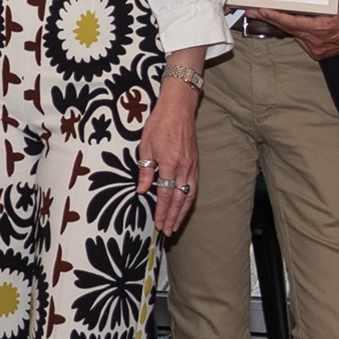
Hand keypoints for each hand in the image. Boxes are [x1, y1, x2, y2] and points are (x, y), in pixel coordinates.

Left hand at [137, 78, 200, 236]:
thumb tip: (142, 190)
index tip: (159, 224)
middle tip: (168, 231)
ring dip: (182, 212)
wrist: (179, 107)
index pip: (165, 194)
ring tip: (176, 225)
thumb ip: (146, 170)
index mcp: (170, 164)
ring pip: (189, 195)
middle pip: (179, 199)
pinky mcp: (195, 163)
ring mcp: (192, 166)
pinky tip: (184, 206)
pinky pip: (193, 186)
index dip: (162, 212)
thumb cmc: (160, 123)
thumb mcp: (145, 146)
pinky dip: (189, 199)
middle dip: (173, 217)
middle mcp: (184, 167)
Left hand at [253, 0, 338, 59]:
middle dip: (268, 18)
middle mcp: (316, 41)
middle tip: (251, 10)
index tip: (262, 10)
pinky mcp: (316, 51)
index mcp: (323, 29)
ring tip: (262, 13)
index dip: (276, 16)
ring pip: (292, 34)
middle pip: (287, 28)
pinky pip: (299, 38)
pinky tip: (282, 21)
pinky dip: (292, 30)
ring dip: (279, 24)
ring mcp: (315, 48)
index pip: (293, 23)